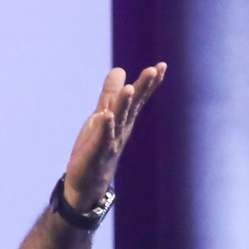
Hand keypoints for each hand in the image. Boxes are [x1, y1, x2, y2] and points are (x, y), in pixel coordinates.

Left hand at [63, 62, 166, 206]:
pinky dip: (105, 127)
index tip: (161, 65)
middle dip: (143, 88)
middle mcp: (121, 129)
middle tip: (154, 70)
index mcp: (123, 120)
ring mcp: (110, 142)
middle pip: (133, 106)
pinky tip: (106, 115)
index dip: (149, 83)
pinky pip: (102, 138)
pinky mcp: (96, 153)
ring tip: (130, 88)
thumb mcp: (102, 116)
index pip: (139, 99)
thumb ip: (110, 94)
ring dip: (124, 104)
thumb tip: (119, 70)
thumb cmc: (96, 147)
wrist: (87, 183)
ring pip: (119, 120)